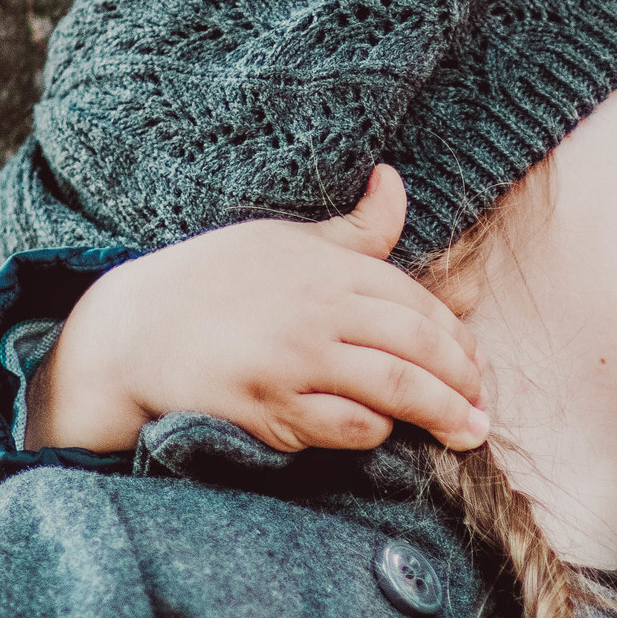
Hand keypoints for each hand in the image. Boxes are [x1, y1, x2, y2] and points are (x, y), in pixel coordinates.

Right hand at [27, 165, 490, 454]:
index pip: (415, 303)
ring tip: (469, 434)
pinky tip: (391, 435)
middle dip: (463, 380)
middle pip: (416, 346)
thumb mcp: (283, 241)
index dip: (457, 337)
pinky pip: (345, 426)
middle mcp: (315, 311)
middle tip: (485, 407)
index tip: (478, 364)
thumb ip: (352, 231)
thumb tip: (394, 182)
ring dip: (440, 414)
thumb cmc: (212, 282)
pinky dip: (377, 433)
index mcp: (325, 267)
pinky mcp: (268, 409)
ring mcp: (292, 362)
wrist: (131, 331)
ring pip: (392, 389)